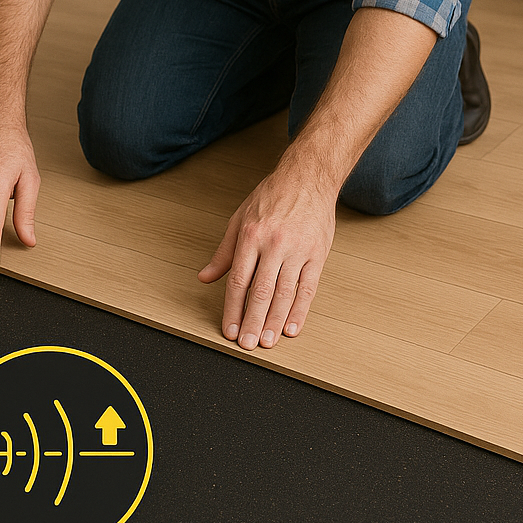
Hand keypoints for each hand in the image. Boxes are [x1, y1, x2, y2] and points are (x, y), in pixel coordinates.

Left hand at [197, 169, 335, 347]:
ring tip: (266, 342)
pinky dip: (300, 310)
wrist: (308, 177)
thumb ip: (224, 253)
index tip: (229, 330)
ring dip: (274, 321)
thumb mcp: (240, 219)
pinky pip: (308, 287)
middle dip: (252, 321)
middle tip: (247, 345)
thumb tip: (205, 277)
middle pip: (261, 291)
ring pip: (285, 293)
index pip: (239, 281)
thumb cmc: (272, 196)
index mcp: (251, 236)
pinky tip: (291, 327)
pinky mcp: (318, 254)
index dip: (233, 309)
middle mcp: (274, 244)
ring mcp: (298, 250)